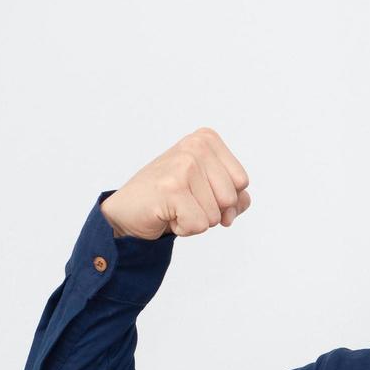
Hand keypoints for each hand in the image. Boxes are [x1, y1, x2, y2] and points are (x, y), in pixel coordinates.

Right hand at [100, 127, 250, 239]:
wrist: (127, 211)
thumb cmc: (170, 198)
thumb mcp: (208, 191)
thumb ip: (235, 196)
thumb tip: (237, 205)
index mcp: (207, 140)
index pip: (241, 182)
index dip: (225, 198)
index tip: (198, 192)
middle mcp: (195, 146)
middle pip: (231, 198)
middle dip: (211, 210)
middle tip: (184, 200)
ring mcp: (183, 166)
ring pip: (216, 215)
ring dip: (196, 220)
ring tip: (174, 206)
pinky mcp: (171, 188)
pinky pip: (199, 225)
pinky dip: (184, 228)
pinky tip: (167, 214)